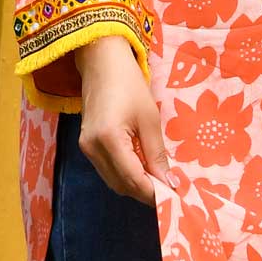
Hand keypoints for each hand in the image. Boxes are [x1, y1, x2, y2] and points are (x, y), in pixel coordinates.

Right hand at [74, 36, 173, 203]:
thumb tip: (170, 184)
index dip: (154, 193)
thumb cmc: (129, 84)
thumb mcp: (149, 119)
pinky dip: (126, 174)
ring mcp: (86, 148)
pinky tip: (143, 167)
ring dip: (136, 185)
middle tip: (171, 190)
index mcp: (108, 140)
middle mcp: (92, 149)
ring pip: (114, 181)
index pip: (133, 179)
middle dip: (146, 192)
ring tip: (160, 180)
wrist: (101, 62)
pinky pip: (108, 170)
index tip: (175, 198)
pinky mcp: (86, 145)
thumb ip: (157, 155)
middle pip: (122, 185)